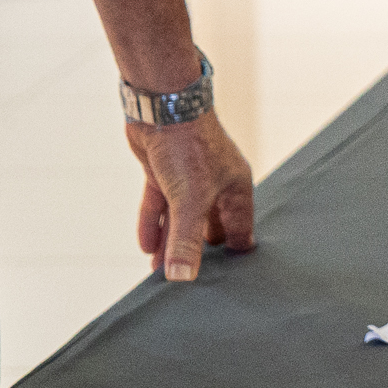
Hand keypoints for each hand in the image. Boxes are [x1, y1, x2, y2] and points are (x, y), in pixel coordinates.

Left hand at [129, 112, 254, 280]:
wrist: (163, 105)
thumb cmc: (190, 145)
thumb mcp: (190, 199)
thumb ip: (186, 240)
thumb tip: (182, 277)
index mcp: (236, 188)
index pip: (240, 231)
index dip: (233, 255)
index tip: (225, 282)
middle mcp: (215, 184)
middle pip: (209, 228)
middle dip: (198, 253)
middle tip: (189, 281)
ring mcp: (188, 178)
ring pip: (181, 219)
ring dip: (171, 243)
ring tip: (160, 274)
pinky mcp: (164, 172)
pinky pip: (160, 205)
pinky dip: (154, 224)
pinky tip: (147, 247)